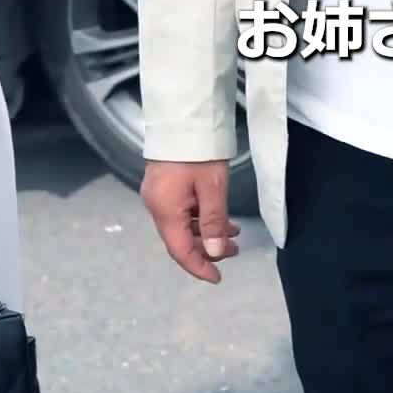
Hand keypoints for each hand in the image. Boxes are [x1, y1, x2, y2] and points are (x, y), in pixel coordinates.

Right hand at [142, 160, 240, 284]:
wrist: (182, 114)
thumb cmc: (199, 151)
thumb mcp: (213, 186)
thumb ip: (214, 222)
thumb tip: (216, 253)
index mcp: (165, 210)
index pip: (180, 251)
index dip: (199, 267)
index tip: (218, 278)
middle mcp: (156, 205)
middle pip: (179, 239)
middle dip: (207, 248)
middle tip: (235, 251)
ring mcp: (158, 194)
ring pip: (182, 224)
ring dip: (206, 232)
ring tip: (234, 233)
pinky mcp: (163, 183)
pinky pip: (181, 210)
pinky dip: (200, 217)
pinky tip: (219, 214)